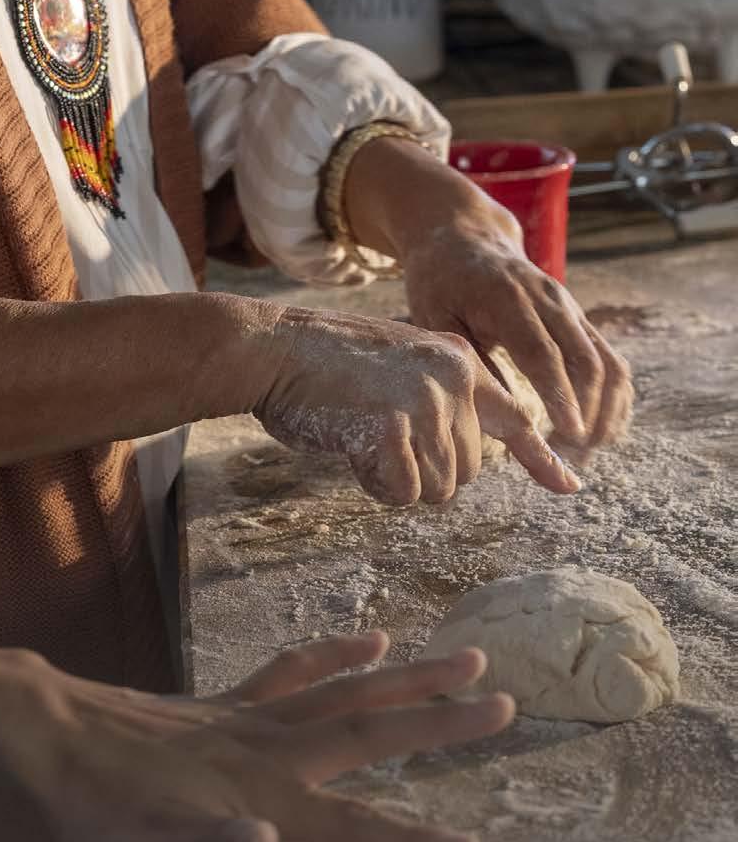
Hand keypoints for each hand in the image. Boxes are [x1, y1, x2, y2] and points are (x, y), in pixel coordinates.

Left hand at [0, 632, 511, 841]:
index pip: (348, 827)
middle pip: (367, 732)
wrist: (47, 734)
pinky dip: (335, 654)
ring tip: (465, 659)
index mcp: (258, 797)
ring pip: (344, 691)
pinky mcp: (224, 703)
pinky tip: (372, 639)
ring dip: (407, 677)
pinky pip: (292, 672)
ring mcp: (247, 718)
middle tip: (508, 703)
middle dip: (438, 723)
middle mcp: (266, 750)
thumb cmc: (96, 805)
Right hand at [251, 306, 581, 504]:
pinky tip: (351, 450)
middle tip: (378, 439)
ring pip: (437, 487)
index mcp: (460, 362)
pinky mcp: (394, 427)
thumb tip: (464, 464)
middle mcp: (455, 379)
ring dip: (398, 481)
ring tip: (362, 438)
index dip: (541, 459)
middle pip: (466, 471)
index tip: (569, 485)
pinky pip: (403, 491)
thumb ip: (437, 403)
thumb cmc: (322, 368)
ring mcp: (426, 402)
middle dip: (423, 471)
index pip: (514, 419)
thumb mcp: (398, 371)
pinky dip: (377, 485)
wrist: (272, 349)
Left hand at [343, 137, 633, 448]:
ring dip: (605, 409)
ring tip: (588, 451)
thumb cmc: (441, 284)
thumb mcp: (436, 320)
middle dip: (586, 412)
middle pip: (585, 361)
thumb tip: (495, 411)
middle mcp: (551, 301)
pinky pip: (608, 358)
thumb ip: (466, 360)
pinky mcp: (578, 318)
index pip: (543, 354)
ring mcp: (570, 308)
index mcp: (510, 300)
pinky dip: (612, 396)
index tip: (569, 433)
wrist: (465, 238)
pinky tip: (602, 429)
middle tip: (573, 457)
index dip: (559, 396)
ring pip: (606, 361)